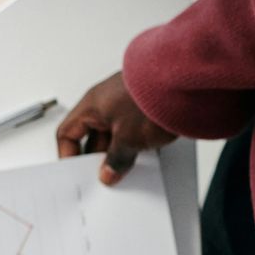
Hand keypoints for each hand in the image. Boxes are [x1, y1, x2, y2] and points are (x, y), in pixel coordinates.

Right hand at [56, 71, 177, 184]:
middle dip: (99, 157)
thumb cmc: (152, 98)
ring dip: (120, 150)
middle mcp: (106, 101)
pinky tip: (146, 152)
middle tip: (106, 174)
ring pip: (114, 133)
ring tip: (130, 164)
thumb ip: (115, 160)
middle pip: (92, 135)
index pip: (68, 133)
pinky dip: (136, 142)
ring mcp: (126, 102)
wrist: (187, 81)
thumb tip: (108, 172)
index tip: (78, 172)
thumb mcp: (127, 139)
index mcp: (91, 105)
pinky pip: (133, 128)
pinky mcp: (145, 105)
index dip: (68, 154)